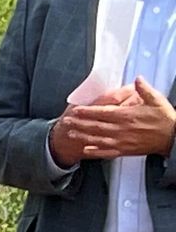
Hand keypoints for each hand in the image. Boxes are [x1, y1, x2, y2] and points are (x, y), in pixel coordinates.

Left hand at [54, 78, 175, 160]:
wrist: (173, 138)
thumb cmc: (166, 119)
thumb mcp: (157, 100)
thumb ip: (144, 90)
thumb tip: (137, 79)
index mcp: (127, 116)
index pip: (102, 112)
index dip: (87, 111)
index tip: (76, 109)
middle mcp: (122, 129)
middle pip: (96, 126)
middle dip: (79, 123)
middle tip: (66, 121)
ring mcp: (123, 141)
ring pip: (98, 139)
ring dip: (83, 136)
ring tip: (71, 133)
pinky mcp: (126, 150)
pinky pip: (107, 152)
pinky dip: (96, 151)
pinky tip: (86, 150)